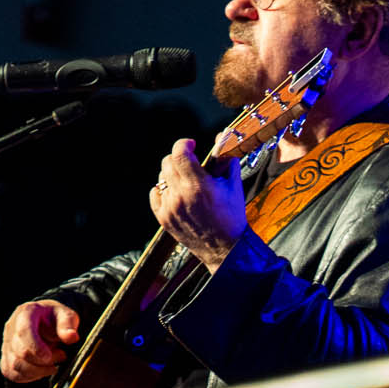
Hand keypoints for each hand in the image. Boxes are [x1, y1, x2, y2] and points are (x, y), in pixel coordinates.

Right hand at [0, 300, 79, 382]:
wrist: (46, 323)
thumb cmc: (56, 319)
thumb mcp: (66, 315)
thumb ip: (68, 324)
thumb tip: (72, 337)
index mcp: (26, 312)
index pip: (24, 331)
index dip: (36, 347)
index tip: (48, 357)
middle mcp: (12, 327)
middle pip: (20, 352)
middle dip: (42, 361)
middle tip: (61, 355)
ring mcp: (7, 343)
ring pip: (15, 365)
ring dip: (38, 370)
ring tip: (54, 363)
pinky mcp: (6, 358)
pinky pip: (13, 374)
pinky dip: (30, 377)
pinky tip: (43, 370)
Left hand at [151, 139, 246, 270]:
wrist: (225, 249)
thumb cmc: (232, 217)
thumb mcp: (234, 186)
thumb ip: (227, 160)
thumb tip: (222, 139)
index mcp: (199, 186)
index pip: (179, 152)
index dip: (184, 144)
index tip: (191, 145)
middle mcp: (181, 195)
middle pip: (168, 162)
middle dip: (179, 158)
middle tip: (190, 164)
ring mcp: (170, 207)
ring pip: (161, 177)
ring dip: (172, 175)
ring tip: (186, 183)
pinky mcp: (164, 218)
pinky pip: (154, 194)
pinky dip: (163, 190)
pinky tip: (175, 194)